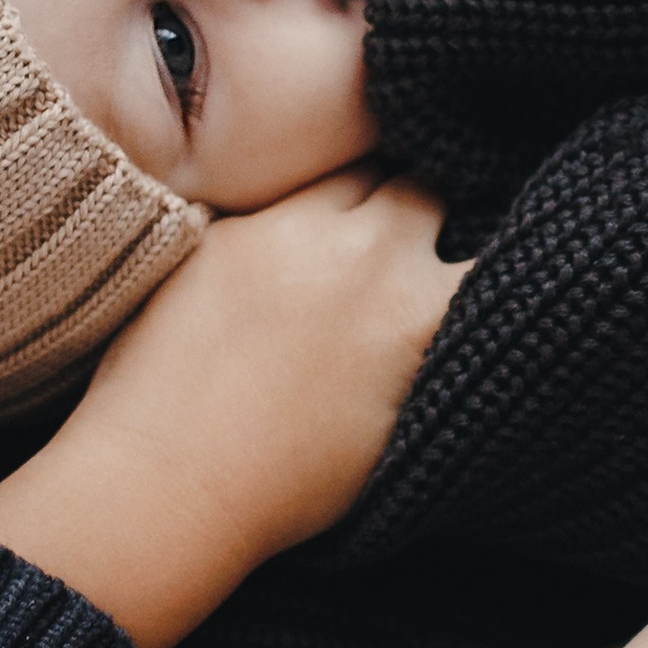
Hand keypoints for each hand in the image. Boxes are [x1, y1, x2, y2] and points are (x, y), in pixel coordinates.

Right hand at [0, 169, 465, 647]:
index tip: (373, 198)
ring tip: (464, 279)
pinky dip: (494, 318)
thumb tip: (285, 210)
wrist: (167, 486)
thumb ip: (249, 224)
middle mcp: (350, 254)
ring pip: (474, 251)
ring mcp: (397, 317)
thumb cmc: (148, 388)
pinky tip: (499, 325)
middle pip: (420, 192)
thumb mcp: (186, 266)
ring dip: (469, 258)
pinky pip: (486, 325)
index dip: (368, 180)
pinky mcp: (423, 378)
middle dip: (420, 207)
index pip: (357, 160)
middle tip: (420, 232)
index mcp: (283, 218)